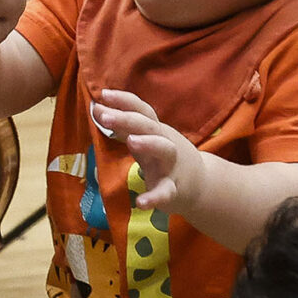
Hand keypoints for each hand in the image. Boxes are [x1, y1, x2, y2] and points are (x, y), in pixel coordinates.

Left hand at [91, 90, 208, 215]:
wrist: (201, 184)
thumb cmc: (165, 157)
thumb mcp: (145, 138)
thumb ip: (122, 126)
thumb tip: (96, 108)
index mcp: (156, 130)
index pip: (141, 110)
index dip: (124, 101)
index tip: (103, 94)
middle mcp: (165, 142)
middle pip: (149, 126)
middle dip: (127, 119)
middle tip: (105, 116)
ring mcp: (170, 165)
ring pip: (164, 149)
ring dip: (149, 143)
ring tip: (131, 141)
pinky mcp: (173, 189)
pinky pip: (165, 192)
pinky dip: (154, 197)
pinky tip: (140, 202)